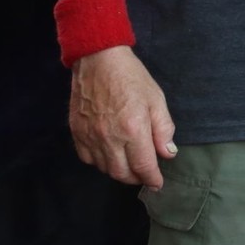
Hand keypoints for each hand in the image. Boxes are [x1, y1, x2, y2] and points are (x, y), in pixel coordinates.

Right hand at [69, 46, 176, 189]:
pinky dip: (100, 163)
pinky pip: (88, 159)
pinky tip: (110, 156)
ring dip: (119, 172)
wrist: (98, 61)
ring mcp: (90, 137)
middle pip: (121, 173)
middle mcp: (109, 138)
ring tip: (130, 165)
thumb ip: (163, 129)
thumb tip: (167, 153)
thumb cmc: (132, 78)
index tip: (158, 184)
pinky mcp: (76, 133)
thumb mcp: (156, 100)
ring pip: (104, 169)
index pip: (143, 166)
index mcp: (133, 129)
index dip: (152, 178)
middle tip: (145, 175)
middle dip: (136, 178)